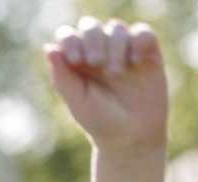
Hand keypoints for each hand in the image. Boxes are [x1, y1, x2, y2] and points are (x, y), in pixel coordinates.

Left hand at [45, 17, 167, 153]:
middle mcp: (100, 52)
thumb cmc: (100, 121)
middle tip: (95, 63)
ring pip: (117, 28)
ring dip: (115, 46)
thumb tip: (48, 47)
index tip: (75, 60)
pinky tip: (135, 61)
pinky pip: (143, 33)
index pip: (69, 36)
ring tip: (116, 73)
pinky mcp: (148, 54)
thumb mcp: (78, 101)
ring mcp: (124, 52)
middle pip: (91, 27)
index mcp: (77, 62)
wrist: (133, 138)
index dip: (70, 40)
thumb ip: (62, 76)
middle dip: (92, 40)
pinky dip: (139, 41)